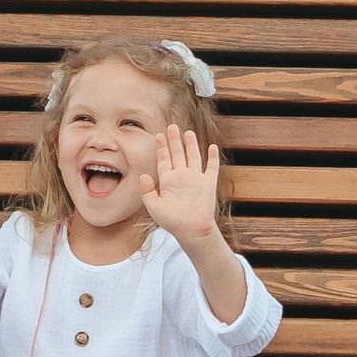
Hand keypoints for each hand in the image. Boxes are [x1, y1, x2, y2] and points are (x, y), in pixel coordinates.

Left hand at [141, 121, 222, 244]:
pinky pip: (211, 167)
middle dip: (174, 140)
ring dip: (191, 144)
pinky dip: (212, 157)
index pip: (163, 160)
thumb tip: (143, 175)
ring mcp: (195, 179)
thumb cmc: (171, 221)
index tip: (158, 135)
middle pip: (177, 154)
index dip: (161, 147)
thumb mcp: (153, 206)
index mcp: (168, 181)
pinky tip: (212, 147)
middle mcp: (181, 176)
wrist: (191, 230)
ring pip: (193, 156)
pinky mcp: (208, 183)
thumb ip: (147, 191)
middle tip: (172, 126)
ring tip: (187, 132)